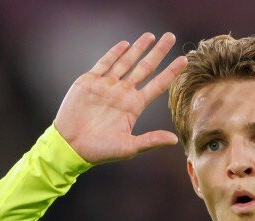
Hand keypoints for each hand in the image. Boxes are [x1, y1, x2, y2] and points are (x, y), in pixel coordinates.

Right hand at [54, 32, 187, 163]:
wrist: (70, 145)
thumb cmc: (100, 150)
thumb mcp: (128, 147)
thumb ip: (150, 141)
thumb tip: (174, 140)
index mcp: (133, 106)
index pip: (157, 85)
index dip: (171, 72)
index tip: (184, 60)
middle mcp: (122, 93)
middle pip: (145, 68)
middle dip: (158, 52)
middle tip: (171, 37)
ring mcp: (106, 86)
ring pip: (127, 62)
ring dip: (138, 48)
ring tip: (151, 36)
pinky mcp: (90, 82)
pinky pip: (104, 63)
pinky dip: (115, 53)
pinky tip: (125, 44)